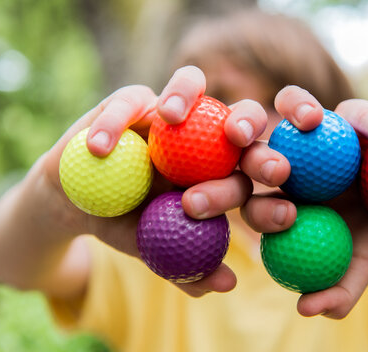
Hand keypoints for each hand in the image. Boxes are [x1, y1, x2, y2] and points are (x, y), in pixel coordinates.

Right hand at [43, 66, 266, 296]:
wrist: (80, 205)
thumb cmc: (129, 225)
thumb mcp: (159, 249)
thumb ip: (190, 265)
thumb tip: (228, 283)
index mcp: (221, 167)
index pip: (257, 166)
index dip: (275, 185)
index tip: (287, 214)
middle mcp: (203, 133)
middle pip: (240, 117)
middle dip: (250, 129)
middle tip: (243, 153)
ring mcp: (169, 113)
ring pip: (190, 84)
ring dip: (183, 95)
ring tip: (170, 116)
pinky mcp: (129, 100)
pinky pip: (127, 101)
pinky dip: (114, 122)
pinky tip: (101, 148)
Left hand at [239, 86, 367, 317]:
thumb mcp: (364, 262)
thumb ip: (339, 287)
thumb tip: (305, 309)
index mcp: (285, 195)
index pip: (246, 196)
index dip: (219, 198)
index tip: (197, 207)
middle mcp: (295, 157)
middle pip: (253, 152)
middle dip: (242, 160)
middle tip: (257, 170)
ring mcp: (322, 131)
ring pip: (292, 108)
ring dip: (294, 111)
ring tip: (308, 122)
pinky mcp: (356, 114)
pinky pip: (357, 114)